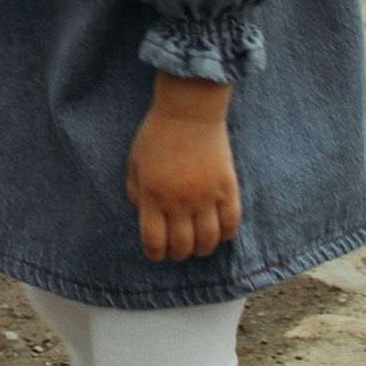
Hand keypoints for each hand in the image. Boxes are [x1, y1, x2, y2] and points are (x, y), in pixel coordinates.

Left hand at [126, 75, 242, 261]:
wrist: (189, 111)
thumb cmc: (157, 135)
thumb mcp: (135, 163)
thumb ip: (136, 194)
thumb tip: (145, 218)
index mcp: (153, 195)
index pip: (154, 241)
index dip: (155, 254)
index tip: (157, 253)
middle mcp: (179, 201)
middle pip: (182, 246)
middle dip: (178, 253)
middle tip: (178, 249)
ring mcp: (205, 196)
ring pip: (207, 241)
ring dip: (202, 249)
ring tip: (198, 245)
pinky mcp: (227, 189)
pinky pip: (231, 224)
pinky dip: (225, 235)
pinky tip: (218, 233)